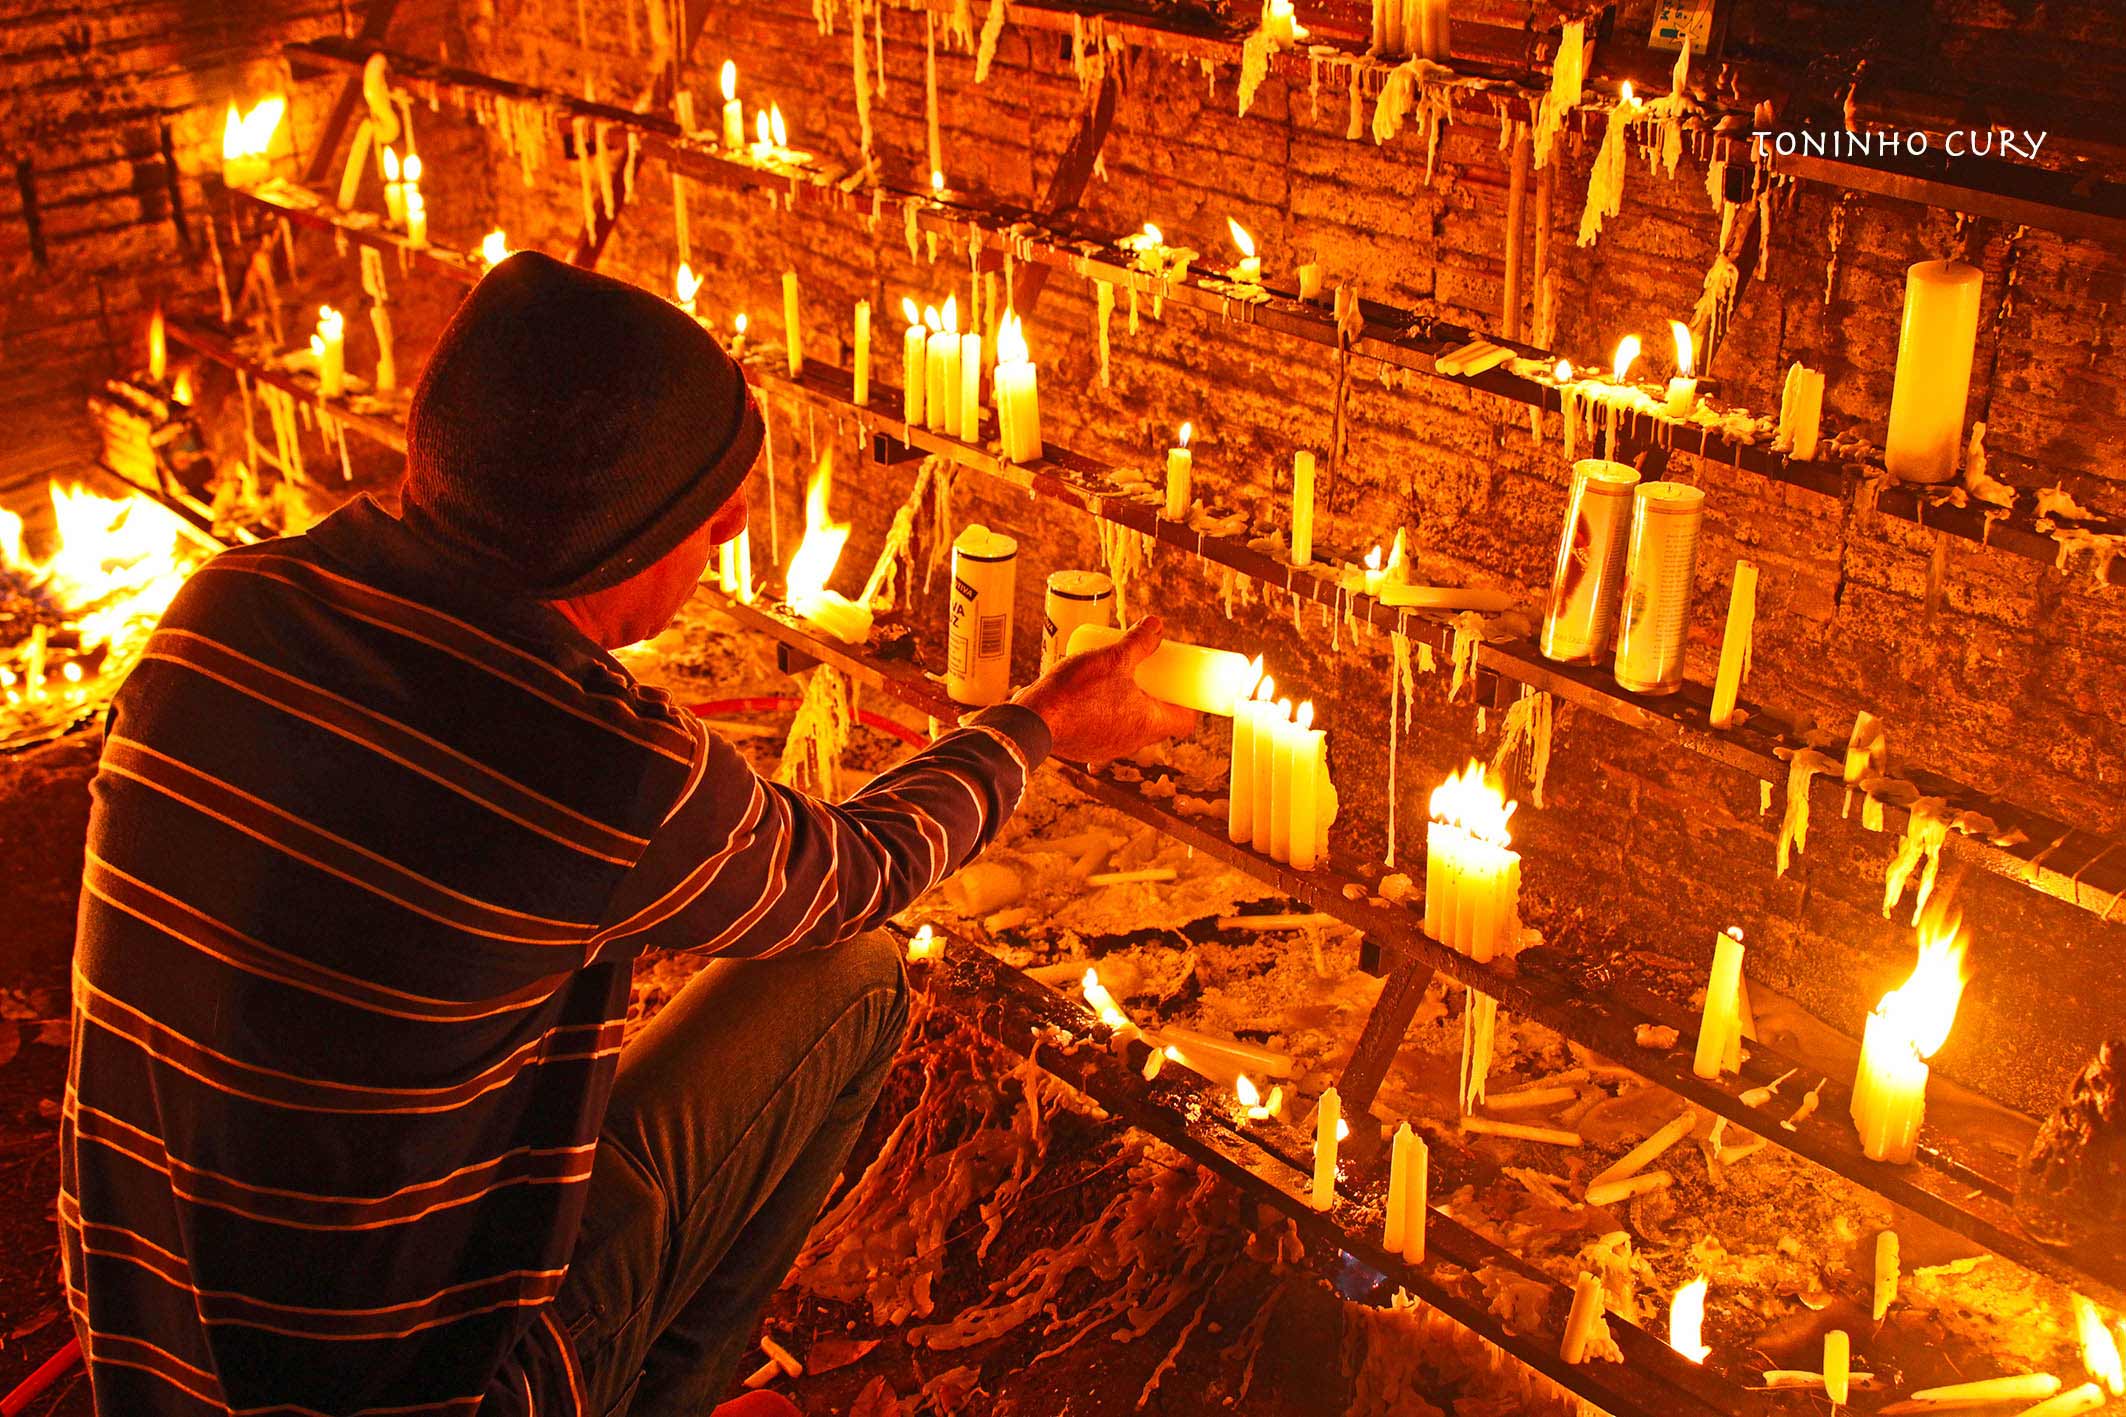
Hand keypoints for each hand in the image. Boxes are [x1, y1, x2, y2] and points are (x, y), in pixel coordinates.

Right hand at [1013, 616, 1200, 763]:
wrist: (1033, 720)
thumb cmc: (1076, 692)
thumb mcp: (1112, 658)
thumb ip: (1138, 643)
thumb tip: (1156, 625)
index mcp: (1148, 725)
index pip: (1184, 722)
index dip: (1188, 704)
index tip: (1182, 687)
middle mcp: (1131, 743)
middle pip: (1158, 724)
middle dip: (1157, 699)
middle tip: (1151, 676)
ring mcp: (1108, 750)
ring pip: (1129, 729)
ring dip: (1130, 709)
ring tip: (1119, 683)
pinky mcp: (1086, 748)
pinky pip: (1104, 734)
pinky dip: (1104, 719)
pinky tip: (1093, 703)